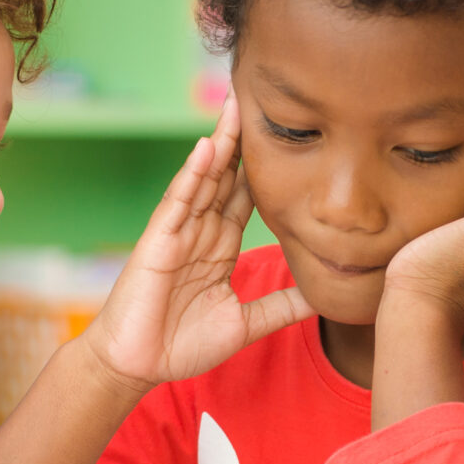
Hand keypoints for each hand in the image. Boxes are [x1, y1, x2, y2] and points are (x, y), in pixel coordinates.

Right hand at [76, 94, 314, 391]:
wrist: (138, 365)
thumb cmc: (182, 345)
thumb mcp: (245, 323)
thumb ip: (281, 306)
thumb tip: (325, 297)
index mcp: (220, 247)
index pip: (247, 197)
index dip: (266, 167)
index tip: (291, 137)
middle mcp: (200, 232)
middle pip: (226, 176)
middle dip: (242, 139)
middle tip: (261, 97)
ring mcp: (178, 233)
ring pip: (204, 180)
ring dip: (220, 144)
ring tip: (237, 107)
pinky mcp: (158, 241)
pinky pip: (179, 201)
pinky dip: (192, 174)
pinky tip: (207, 148)